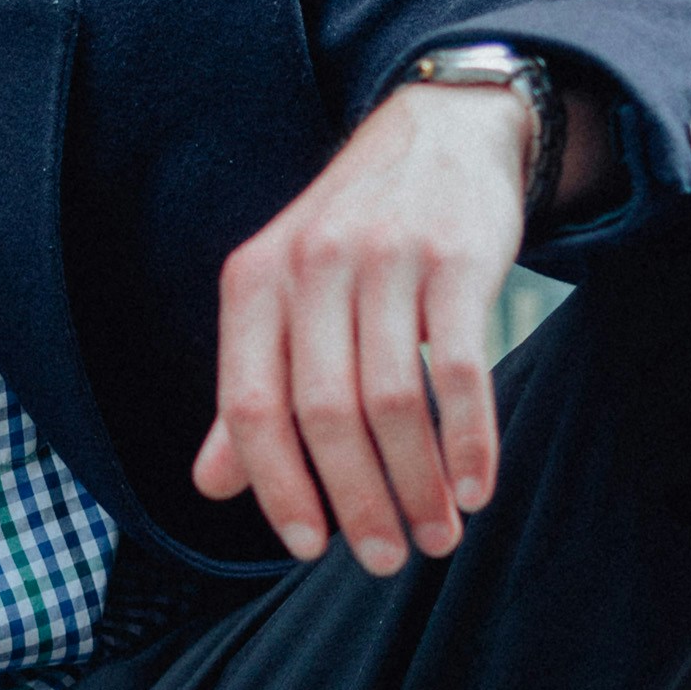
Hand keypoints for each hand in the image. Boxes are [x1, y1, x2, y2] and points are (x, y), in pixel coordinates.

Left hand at [194, 75, 527, 573]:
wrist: (440, 130)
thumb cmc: (355, 236)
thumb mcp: (286, 295)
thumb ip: (252, 386)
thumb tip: (213, 486)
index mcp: (255, 281)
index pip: (249, 406)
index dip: (276, 487)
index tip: (309, 548)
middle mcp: (312, 265)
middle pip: (323, 414)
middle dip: (358, 502)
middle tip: (389, 559)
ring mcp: (386, 258)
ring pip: (392, 401)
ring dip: (417, 484)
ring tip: (439, 534)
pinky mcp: (458, 257)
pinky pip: (461, 368)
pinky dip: (470, 439)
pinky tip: (477, 487)